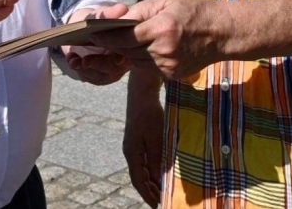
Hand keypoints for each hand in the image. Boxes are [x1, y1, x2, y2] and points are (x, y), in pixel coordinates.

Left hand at [63, 4, 131, 84]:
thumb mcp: (99, 14)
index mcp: (128, 42)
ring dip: (86, 70)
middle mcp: (123, 58)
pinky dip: (81, 72)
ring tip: (73, 61)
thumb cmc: (94, 21)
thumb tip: (122, 9)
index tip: (110, 52)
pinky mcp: (100, 75)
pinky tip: (71, 61)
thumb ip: (109, 13)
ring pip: (103, 76)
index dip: (120, 54)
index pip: (129, 51)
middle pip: (114, 67)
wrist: (80, 29)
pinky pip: (93, 79)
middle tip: (84, 60)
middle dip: (98, 64)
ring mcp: (112, 69)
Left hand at [91, 0, 227, 79]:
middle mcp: (163, 51)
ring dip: (128, 50)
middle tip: (100, 36)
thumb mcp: (166, 2)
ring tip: (129, 38)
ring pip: (135, 60)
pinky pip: (147, 67)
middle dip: (113, 43)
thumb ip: (139, 11)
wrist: (224, 33)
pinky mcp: (171, 75)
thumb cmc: (195, 10)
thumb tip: (116, 19)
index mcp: (161, 29)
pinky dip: (143, 57)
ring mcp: (168, 66)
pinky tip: (148, 46)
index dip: (104, 37)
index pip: (123, 37)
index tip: (91, 34)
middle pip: (126, 50)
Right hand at [123, 71, 163, 207]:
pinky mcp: (138, 139)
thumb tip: (157, 179)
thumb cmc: (149, 115)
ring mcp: (133, 145)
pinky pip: (143, 160)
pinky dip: (151, 169)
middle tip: (161, 201)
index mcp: (132, 153)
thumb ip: (156, 159)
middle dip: (149, 191)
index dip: (147, 194)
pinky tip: (159, 171)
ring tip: (161, 191)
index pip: (138, 180)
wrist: (141, 93)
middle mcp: (130, 151)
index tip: (157, 205)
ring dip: (151, 181)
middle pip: (138, 177)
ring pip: (141, 169)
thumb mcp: (155, 138)